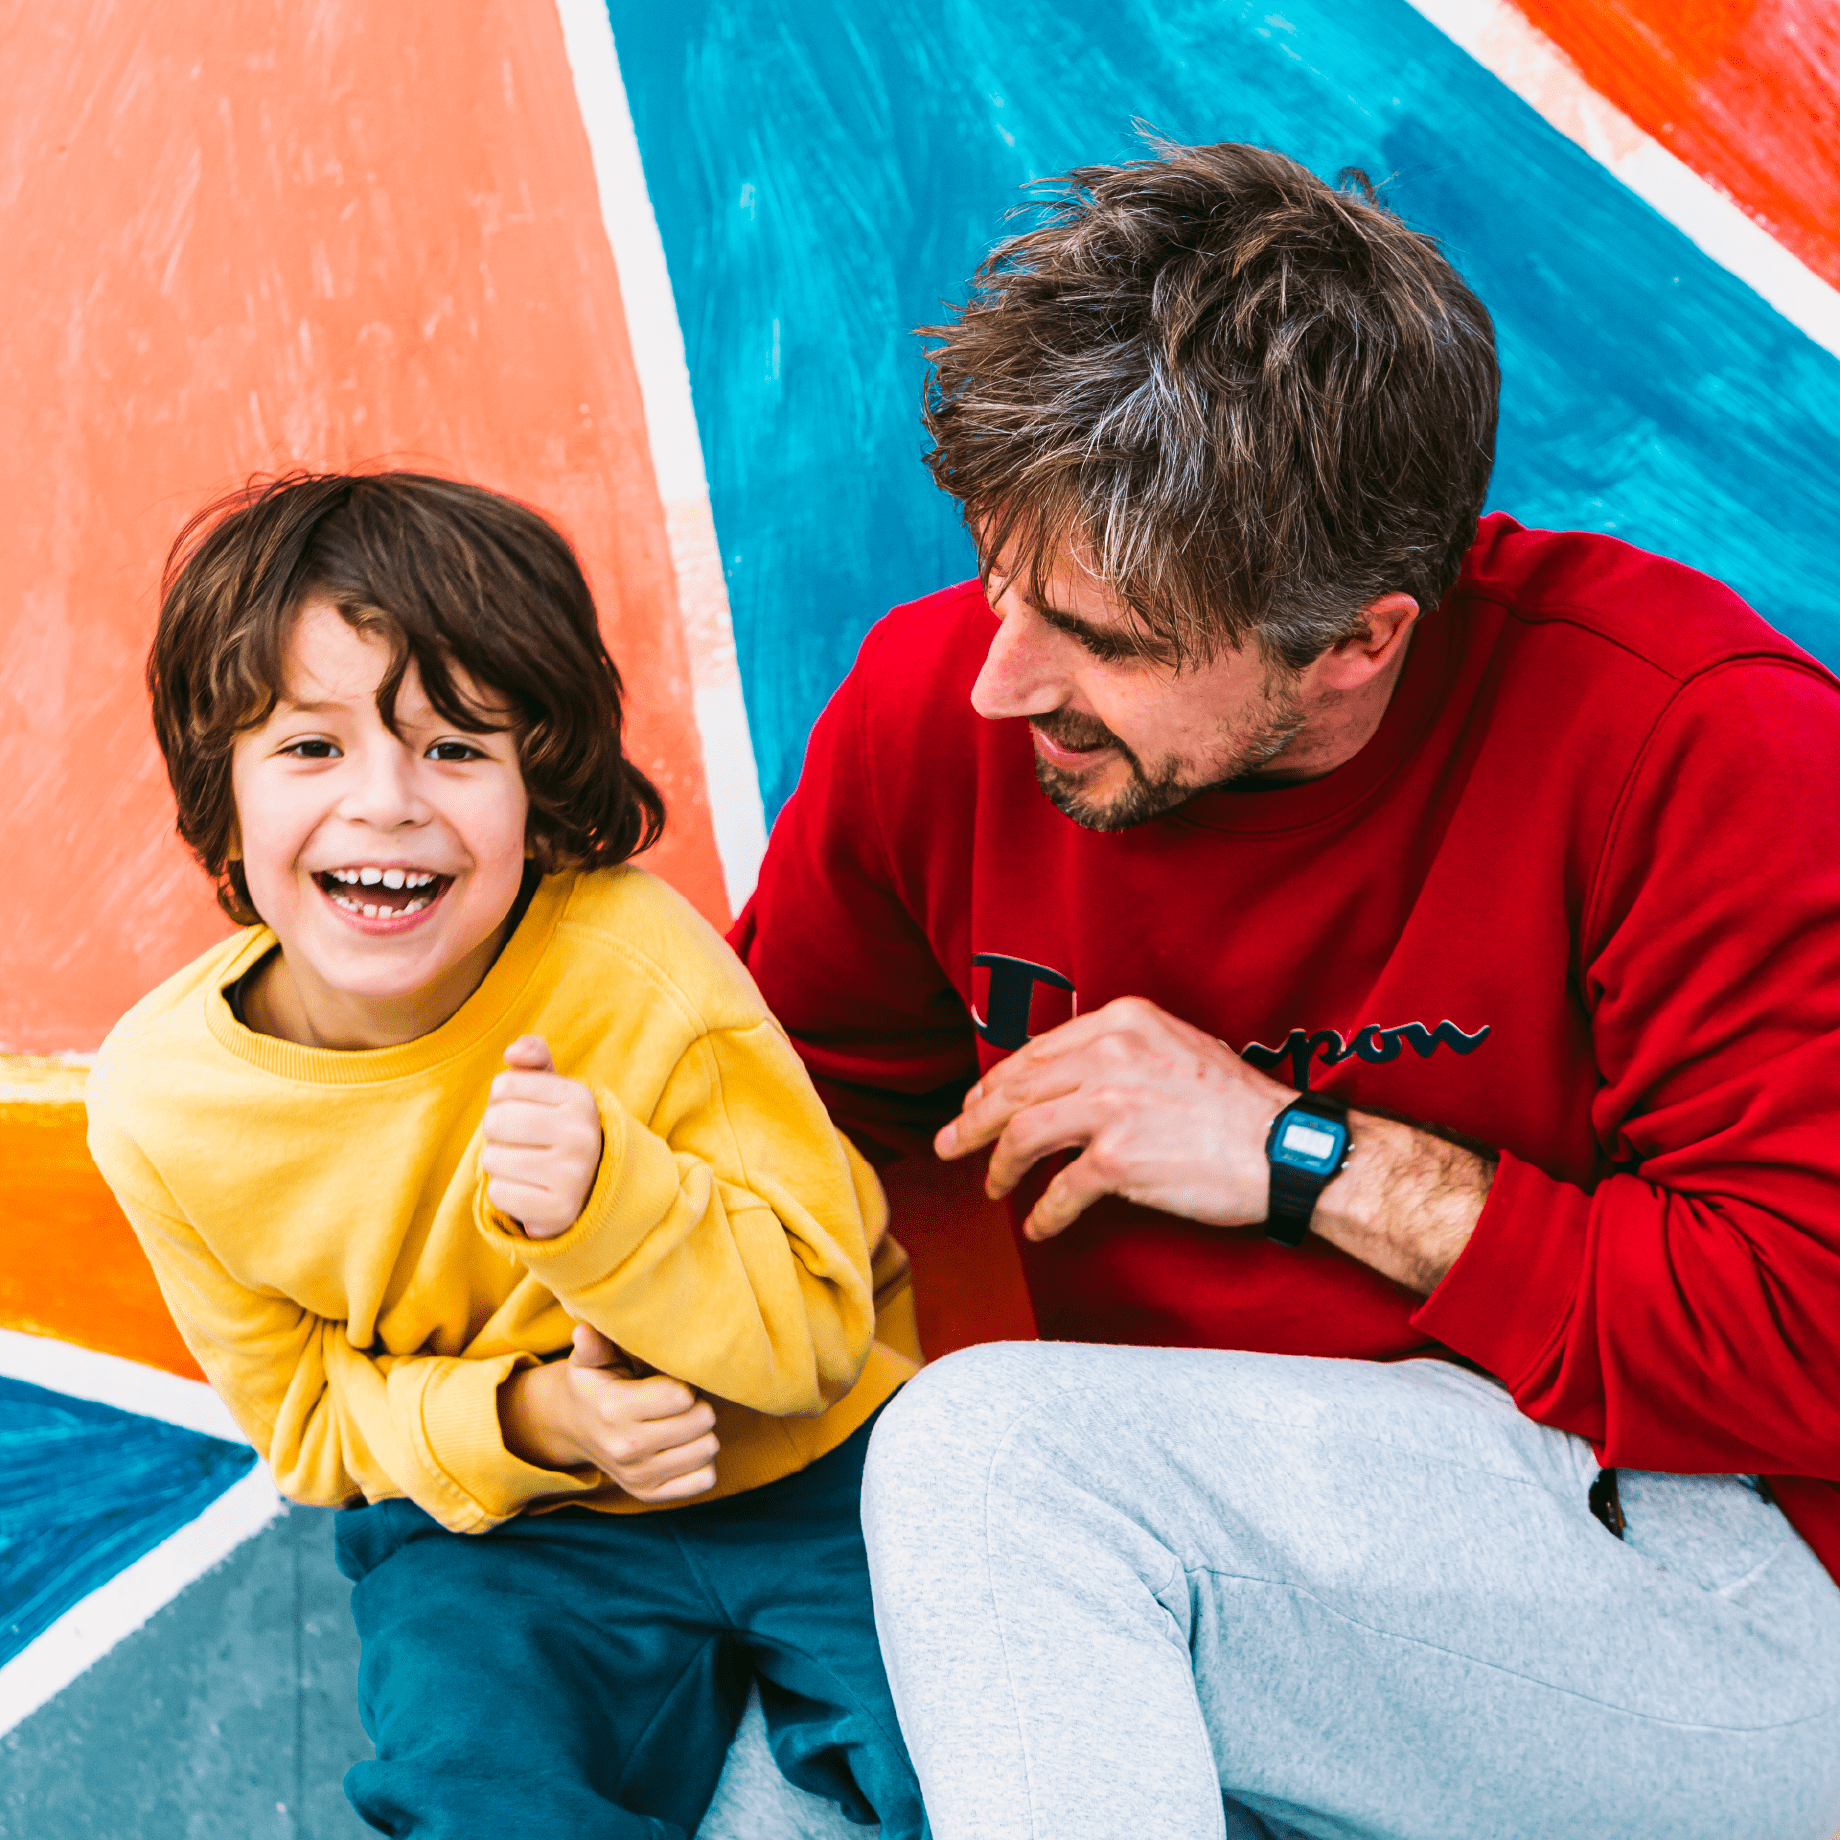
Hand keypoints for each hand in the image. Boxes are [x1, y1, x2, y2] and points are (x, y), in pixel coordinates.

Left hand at [481, 1036, 603, 1238]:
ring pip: (492, 1159)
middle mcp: (583, 1135)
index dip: (501, 1100)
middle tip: (519, 1142)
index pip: (503, 1086)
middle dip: (496, 1133)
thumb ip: (533, 1057)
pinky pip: (498, 1193)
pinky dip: (504, 1193)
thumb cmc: (554, 1128)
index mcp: (580, 1098)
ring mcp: (573, 1175)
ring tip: (525, 1166)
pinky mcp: (558, 1210)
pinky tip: (528, 1189)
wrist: (585, 1187)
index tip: (524, 1111)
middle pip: (494, 1121)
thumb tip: (512, 1053)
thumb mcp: (551, 1088)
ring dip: (498, 1164)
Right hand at [499, 1323, 719, 1501]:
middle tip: (680, 1399)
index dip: (685, 1382)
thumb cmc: (593, 1385)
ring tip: (682, 1420)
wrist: (573, 1429)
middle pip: (700, 1421)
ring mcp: (639, 1477)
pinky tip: (684, 1445)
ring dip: (702, 1431)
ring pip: (707, 1449)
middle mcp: (626, 1448)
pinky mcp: (650, 1495)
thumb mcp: (589, 1361)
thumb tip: (584, 1328)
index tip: (672, 1379)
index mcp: (613, 1409)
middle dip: (697, 1404)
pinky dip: (702, 1461)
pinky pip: (704, 1480)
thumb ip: (594, 1344)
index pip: (680, 1396)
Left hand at [935, 996, 1294, 1240]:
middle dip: (973, 1122)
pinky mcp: (1118, 1160)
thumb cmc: (1236, 1105)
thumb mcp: (1174, 1046)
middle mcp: (1110, 1055)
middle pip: (1015, 1089)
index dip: (995, 1084)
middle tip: (950, 1144)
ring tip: (992, 1186)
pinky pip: (1059, 1191)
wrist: (1285, 1148)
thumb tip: (1061, 1079)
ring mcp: (1111, 1107)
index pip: (1035, 1052)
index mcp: (1121, 1021)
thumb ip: (1117, 1052)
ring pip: (1022, 1136)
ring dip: (998, 1166)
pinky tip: (1038, 1225)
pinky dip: (1042, 1213)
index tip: (975, 1104)